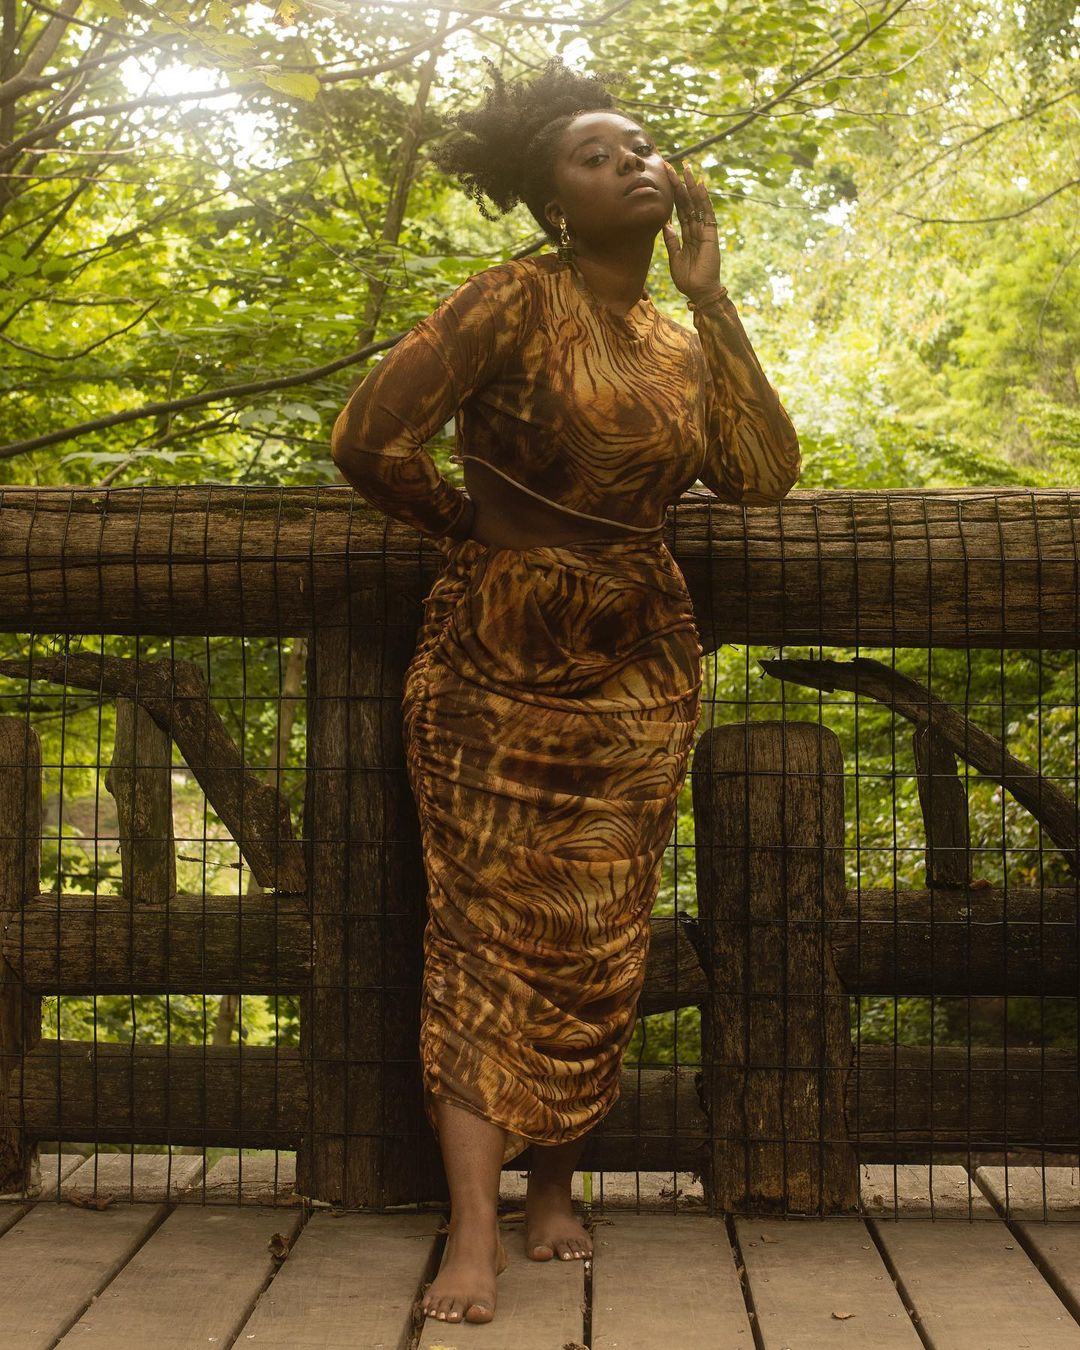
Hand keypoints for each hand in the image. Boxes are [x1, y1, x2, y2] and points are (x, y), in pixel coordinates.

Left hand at [660, 159, 721, 301]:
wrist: (699, 291)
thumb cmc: (688, 278)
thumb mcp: (674, 257)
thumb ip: (671, 241)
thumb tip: (665, 225)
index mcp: (686, 234)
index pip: (678, 209)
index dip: (672, 194)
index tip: (664, 178)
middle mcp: (695, 228)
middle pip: (686, 201)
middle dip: (679, 183)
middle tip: (671, 165)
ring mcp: (703, 229)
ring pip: (695, 203)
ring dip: (690, 185)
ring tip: (686, 167)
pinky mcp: (710, 234)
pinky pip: (706, 213)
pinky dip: (703, 199)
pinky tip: (699, 185)